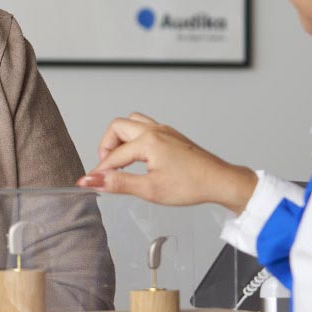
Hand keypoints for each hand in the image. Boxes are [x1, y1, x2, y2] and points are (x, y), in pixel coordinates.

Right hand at [78, 112, 258, 212]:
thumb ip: (118, 183)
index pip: (114, 156)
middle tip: (108, 168)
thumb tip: (92, 181)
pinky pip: (145, 127)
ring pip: (132, 122)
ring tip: (121, 159)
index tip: (90, 182)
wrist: (221, 182)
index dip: (100, 171)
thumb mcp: (150, 189)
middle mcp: (155, 130)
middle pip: (117, 127)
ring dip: (121, 139)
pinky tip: (139, 156)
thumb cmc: (192, 185)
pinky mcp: (171, 135)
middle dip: (107, 147)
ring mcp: (165, 130)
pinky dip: (135, 138)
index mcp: (148, 142)